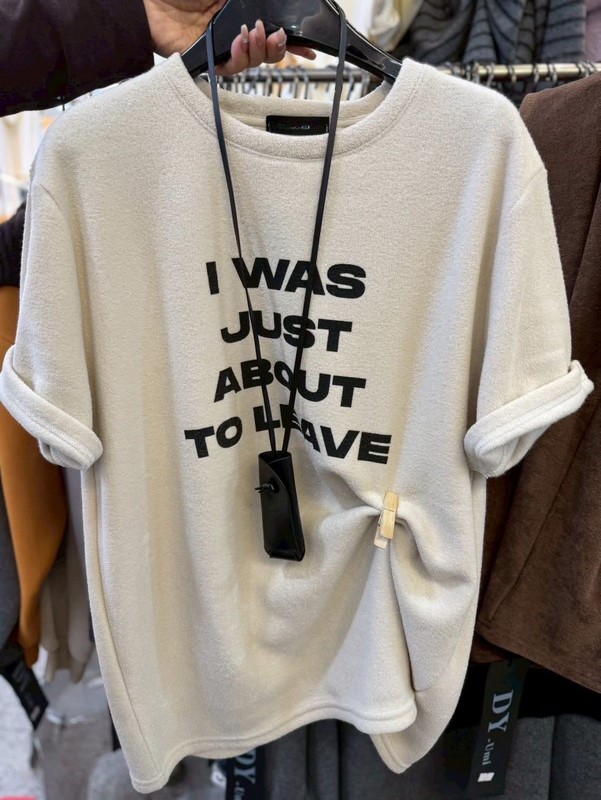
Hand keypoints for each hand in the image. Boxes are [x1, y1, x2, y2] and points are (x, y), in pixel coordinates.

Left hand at [142, 0, 315, 72]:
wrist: (147, 2)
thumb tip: (267, 5)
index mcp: (238, 9)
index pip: (272, 27)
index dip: (292, 38)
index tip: (310, 45)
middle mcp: (232, 29)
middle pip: (267, 50)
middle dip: (279, 47)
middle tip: (279, 36)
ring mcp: (221, 45)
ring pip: (253, 62)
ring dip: (260, 50)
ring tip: (255, 33)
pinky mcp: (208, 59)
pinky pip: (232, 68)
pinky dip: (240, 57)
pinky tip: (240, 41)